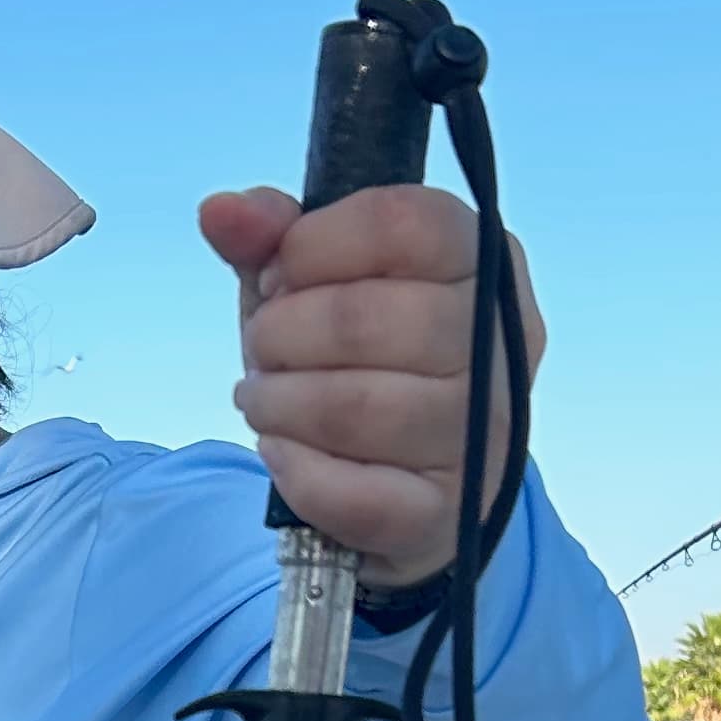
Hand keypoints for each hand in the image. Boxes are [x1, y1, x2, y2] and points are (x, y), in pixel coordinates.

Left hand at [200, 183, 546, 586]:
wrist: (405, 483)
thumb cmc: (358, 363)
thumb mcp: (314, 286)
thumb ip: (273, 239)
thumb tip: (221, 211)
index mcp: (481, 261)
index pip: (399, 222)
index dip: (311, 247)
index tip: (280, 279)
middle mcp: (499, 343)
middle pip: (363, 318)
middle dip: (279, 335)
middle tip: (263, 352)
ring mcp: (484, 432)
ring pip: (354, 408)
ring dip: (277, 404)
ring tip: (264, 401)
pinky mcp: (452, 509)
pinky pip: (355, 492)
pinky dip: (297, 472)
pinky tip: (283, 453)